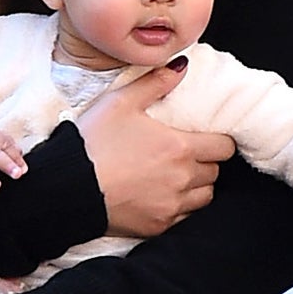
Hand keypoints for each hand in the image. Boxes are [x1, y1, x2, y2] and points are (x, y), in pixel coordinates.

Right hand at [77, 58, 233, 236]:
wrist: (68, 186)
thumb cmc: (94, 141)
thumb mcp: (121, 102)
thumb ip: (156, 83)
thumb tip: (182, 66)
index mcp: (180, 147)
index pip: (224, 147)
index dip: (218, 140)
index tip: (205, 137)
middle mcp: (182, 179)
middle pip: (215, 172)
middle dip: (205, 162)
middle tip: (186, 154)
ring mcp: (171, 206)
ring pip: (204, 197)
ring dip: (196, 186)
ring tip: (176, 175)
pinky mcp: (158, 226)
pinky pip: (184, 217)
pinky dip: (179, 206)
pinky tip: (160, 194)